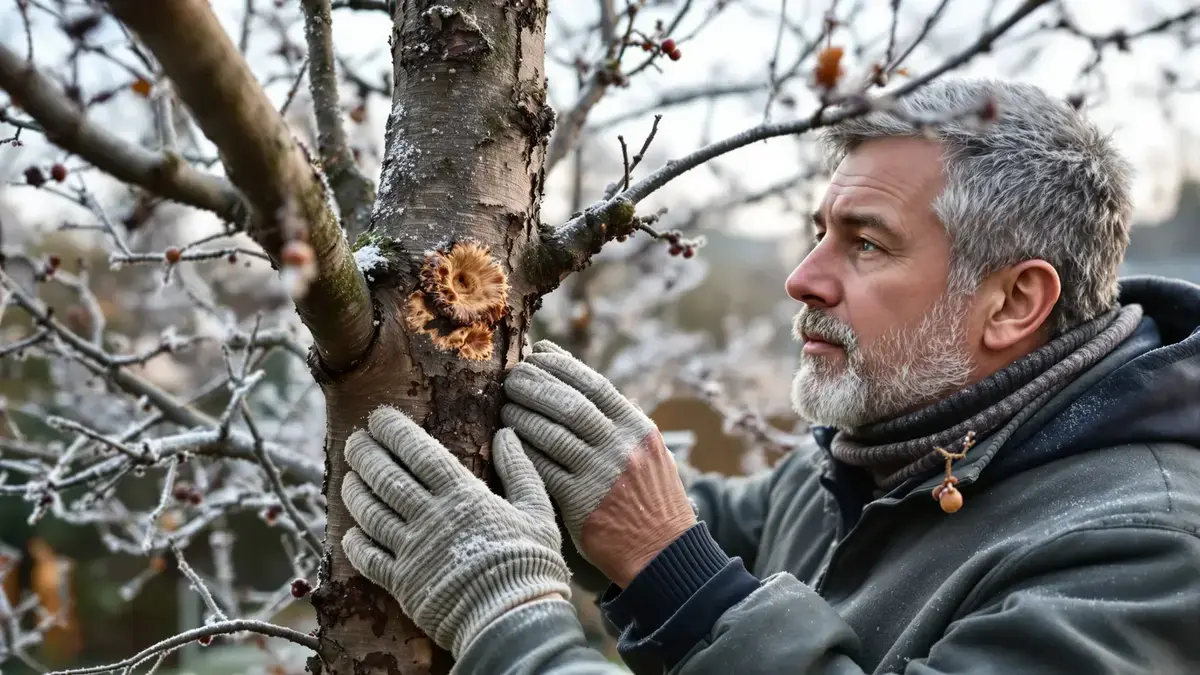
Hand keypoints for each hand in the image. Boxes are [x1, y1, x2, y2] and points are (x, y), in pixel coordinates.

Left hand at [339, 406, 570, 657]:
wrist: (513, 619)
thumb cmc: (531, 563)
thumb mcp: (536, 511)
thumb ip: (520, 471)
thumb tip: (507, 434)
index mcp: (462, 496)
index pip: (419, 453)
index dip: (395, 431)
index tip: (379, 417)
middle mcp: (430, 518)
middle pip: (387, 478)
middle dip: (365, 454)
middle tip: (355, 440)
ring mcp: (412, 551)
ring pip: (371, 513)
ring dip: (355, 491)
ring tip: (349, 477)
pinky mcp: (402, 583)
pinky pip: (369, 558)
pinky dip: (355, 543)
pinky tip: (350, 532)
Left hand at [502, 341, 695, 586]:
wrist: (663, 553)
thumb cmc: (649, 498)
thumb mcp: (646, 452)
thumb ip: (616, 421)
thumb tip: (575, 382)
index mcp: (638, 429)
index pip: (593, 384)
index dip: (560, 365)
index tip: (537, 355)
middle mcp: (622, 447)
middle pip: (569, 404)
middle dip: (535, 385)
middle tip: (512, 379)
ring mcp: (602, 475)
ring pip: (551, 434)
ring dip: (521, 417)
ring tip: (505, 408)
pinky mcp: (581, 504)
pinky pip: (542, 469)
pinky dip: (521, 452)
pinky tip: (507, 444)